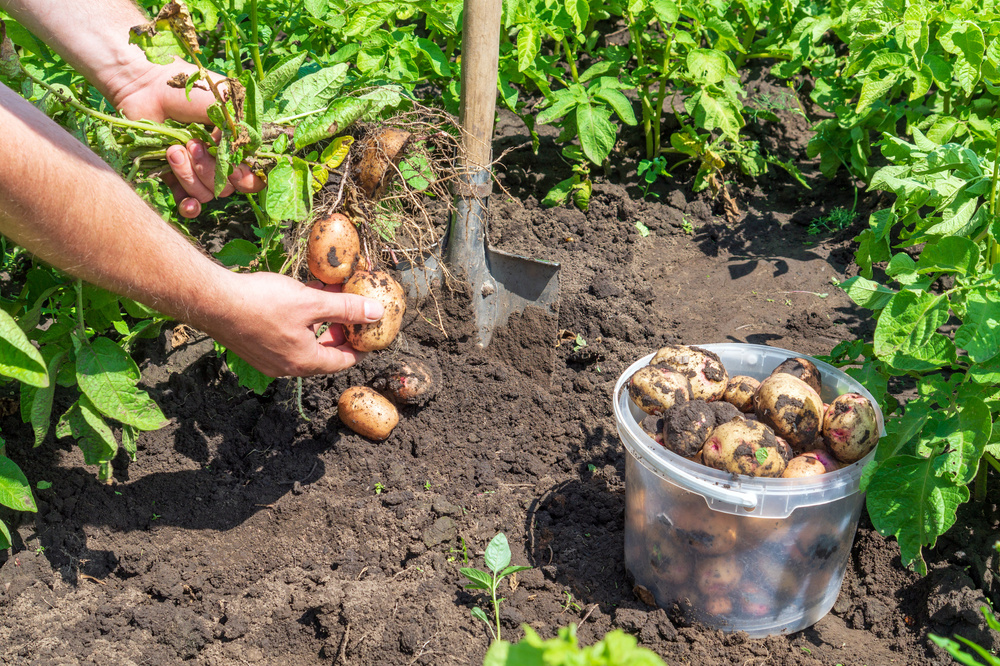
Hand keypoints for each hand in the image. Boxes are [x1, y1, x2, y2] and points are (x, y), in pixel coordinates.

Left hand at [110, 57, 263, 217]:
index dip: (247, 178)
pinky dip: (188, 205)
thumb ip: (242, 132)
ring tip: (172, 150)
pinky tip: (186, 204)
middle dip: (210, 170)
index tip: (234, 168)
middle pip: (229, 187)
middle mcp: (221, 159)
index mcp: (238, 143)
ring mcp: (198, 168)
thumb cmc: (188, 89)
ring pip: (206, 193)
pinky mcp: (174, 175)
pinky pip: (188, 201)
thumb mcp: (225, 104)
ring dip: (189, 175)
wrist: (145, 85)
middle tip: (193, 145)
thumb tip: (248, 160)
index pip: (255, 175)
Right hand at [202, 272, 385, 377]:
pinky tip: (300, 297)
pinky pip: (285, 338)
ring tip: (327, 297)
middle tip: (351, 313)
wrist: (212, 301)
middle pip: (323, 353)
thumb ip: (346, 308)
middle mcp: (286, 367)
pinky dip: (299, 322)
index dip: (360, 346)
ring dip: (319, 322)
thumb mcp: (311, 302)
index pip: (343, 361)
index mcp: (304, 362)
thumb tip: (376, 313)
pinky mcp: (254, 346)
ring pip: (304, 343)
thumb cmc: (262, 302)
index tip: (370, 334)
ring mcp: (268, 359)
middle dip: (339, 332)